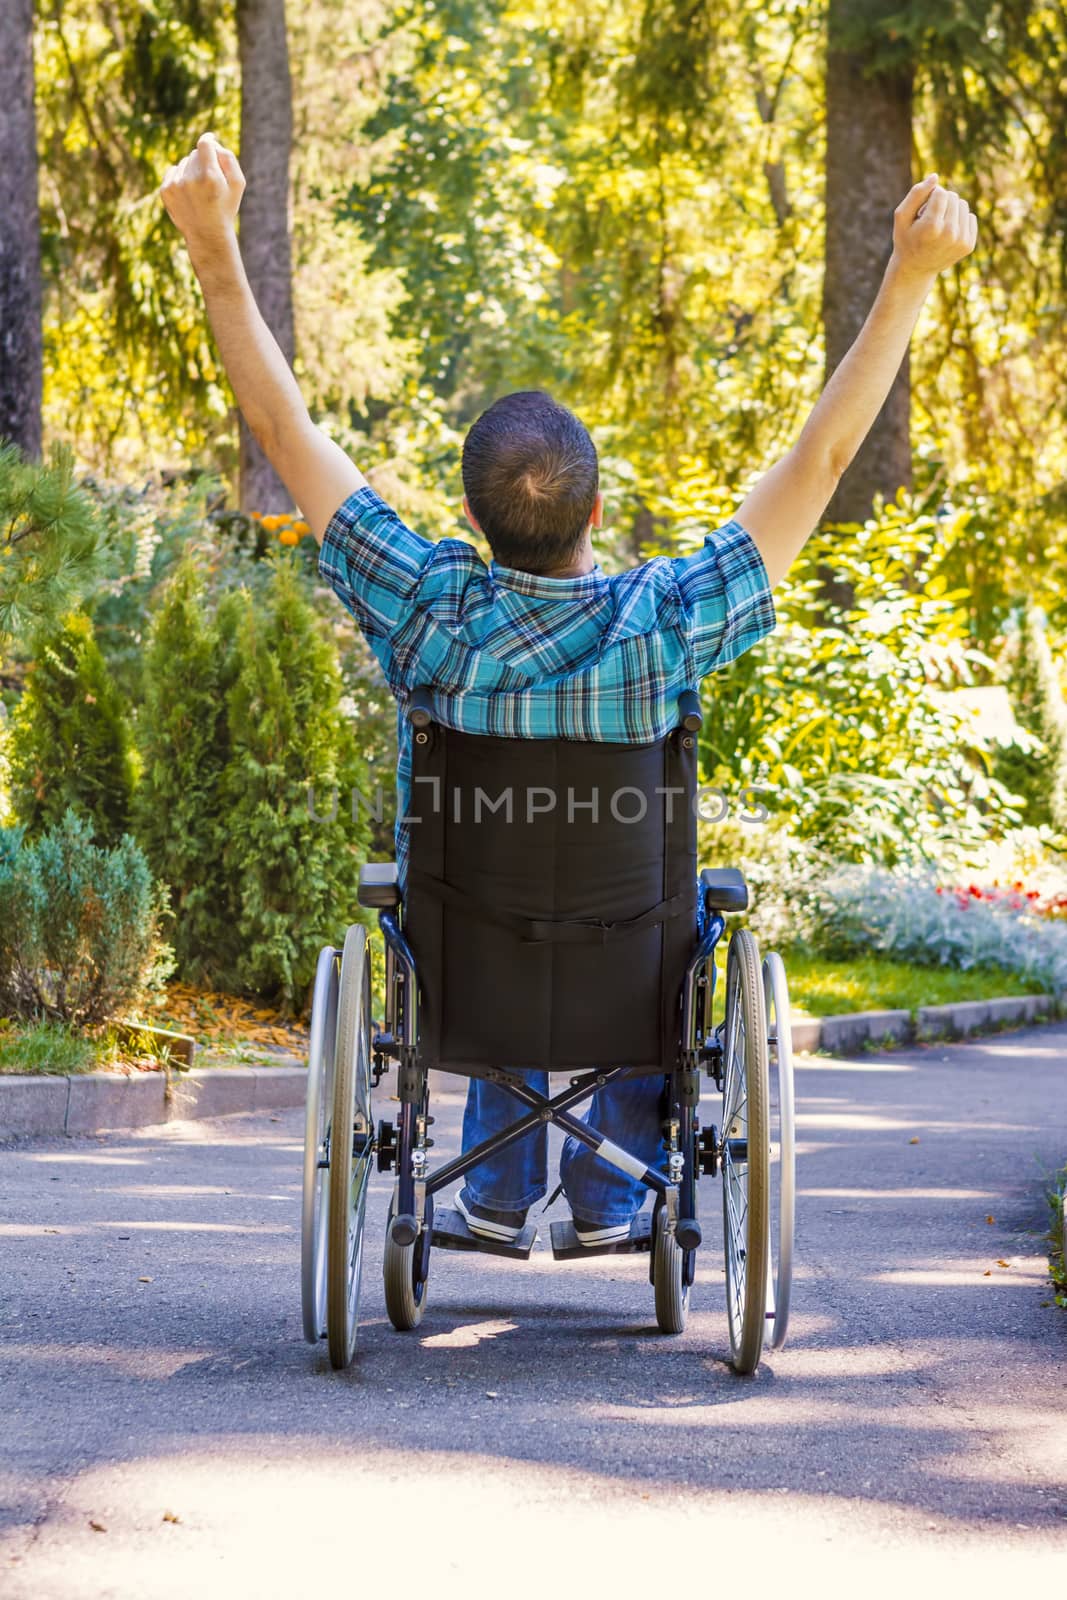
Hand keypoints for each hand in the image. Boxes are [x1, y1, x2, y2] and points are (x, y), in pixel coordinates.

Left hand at [160, 132, 244, 250]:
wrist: (207, 236)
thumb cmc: (225, 208)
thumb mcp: (237, 184)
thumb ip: (228, 158)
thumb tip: (212, 142)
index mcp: (211, 176)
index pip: (205, 144)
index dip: (208, 140)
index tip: (210, 139)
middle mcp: (191, 179)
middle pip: (195, 154)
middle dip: (203, 162)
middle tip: (210, 182)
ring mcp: (176, 185)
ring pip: (184, 163)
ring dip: (192, 172)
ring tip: (200, 193)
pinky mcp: (165, 191)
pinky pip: (173, 171)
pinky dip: (180, 178)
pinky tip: (188, 194)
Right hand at [890, 172, 976, 280]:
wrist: (915, 270)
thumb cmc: (906, 239)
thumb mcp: (902, 216)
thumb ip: (916, 193)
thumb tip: (936, 176)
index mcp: (932, 226)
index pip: (941, 192)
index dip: (930, 197)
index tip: (922, 211)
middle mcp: (949, 234)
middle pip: (953, 197)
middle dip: (941, 202)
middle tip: (929, 219)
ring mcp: (961, 241)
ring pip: (963, 205)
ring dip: (951, 210)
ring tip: (939, 225)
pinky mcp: (968, 245)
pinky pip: (970, 217)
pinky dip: (959, 221)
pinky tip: (948, 233)